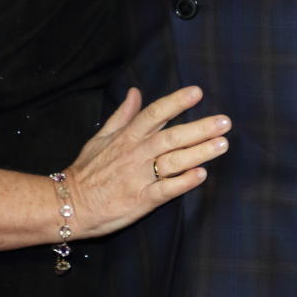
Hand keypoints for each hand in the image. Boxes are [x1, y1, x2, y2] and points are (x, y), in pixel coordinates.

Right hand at [66, 85, 229, 237]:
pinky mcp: (141, 200)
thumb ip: (122, 115)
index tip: (197, 92)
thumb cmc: (87, 170)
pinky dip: (183, 182)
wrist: (71, 205)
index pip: (155, 114)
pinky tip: (201, 175)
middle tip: (225, 122)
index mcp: (127, 137)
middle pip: (171, 136)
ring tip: (222, 144)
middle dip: (200, 128)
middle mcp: (135, 154)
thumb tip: (135, 91)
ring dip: (199, 152)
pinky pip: (166, 190)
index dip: (176, 102)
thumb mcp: (100, 137)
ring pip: (173, 161)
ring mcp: (139, 177)